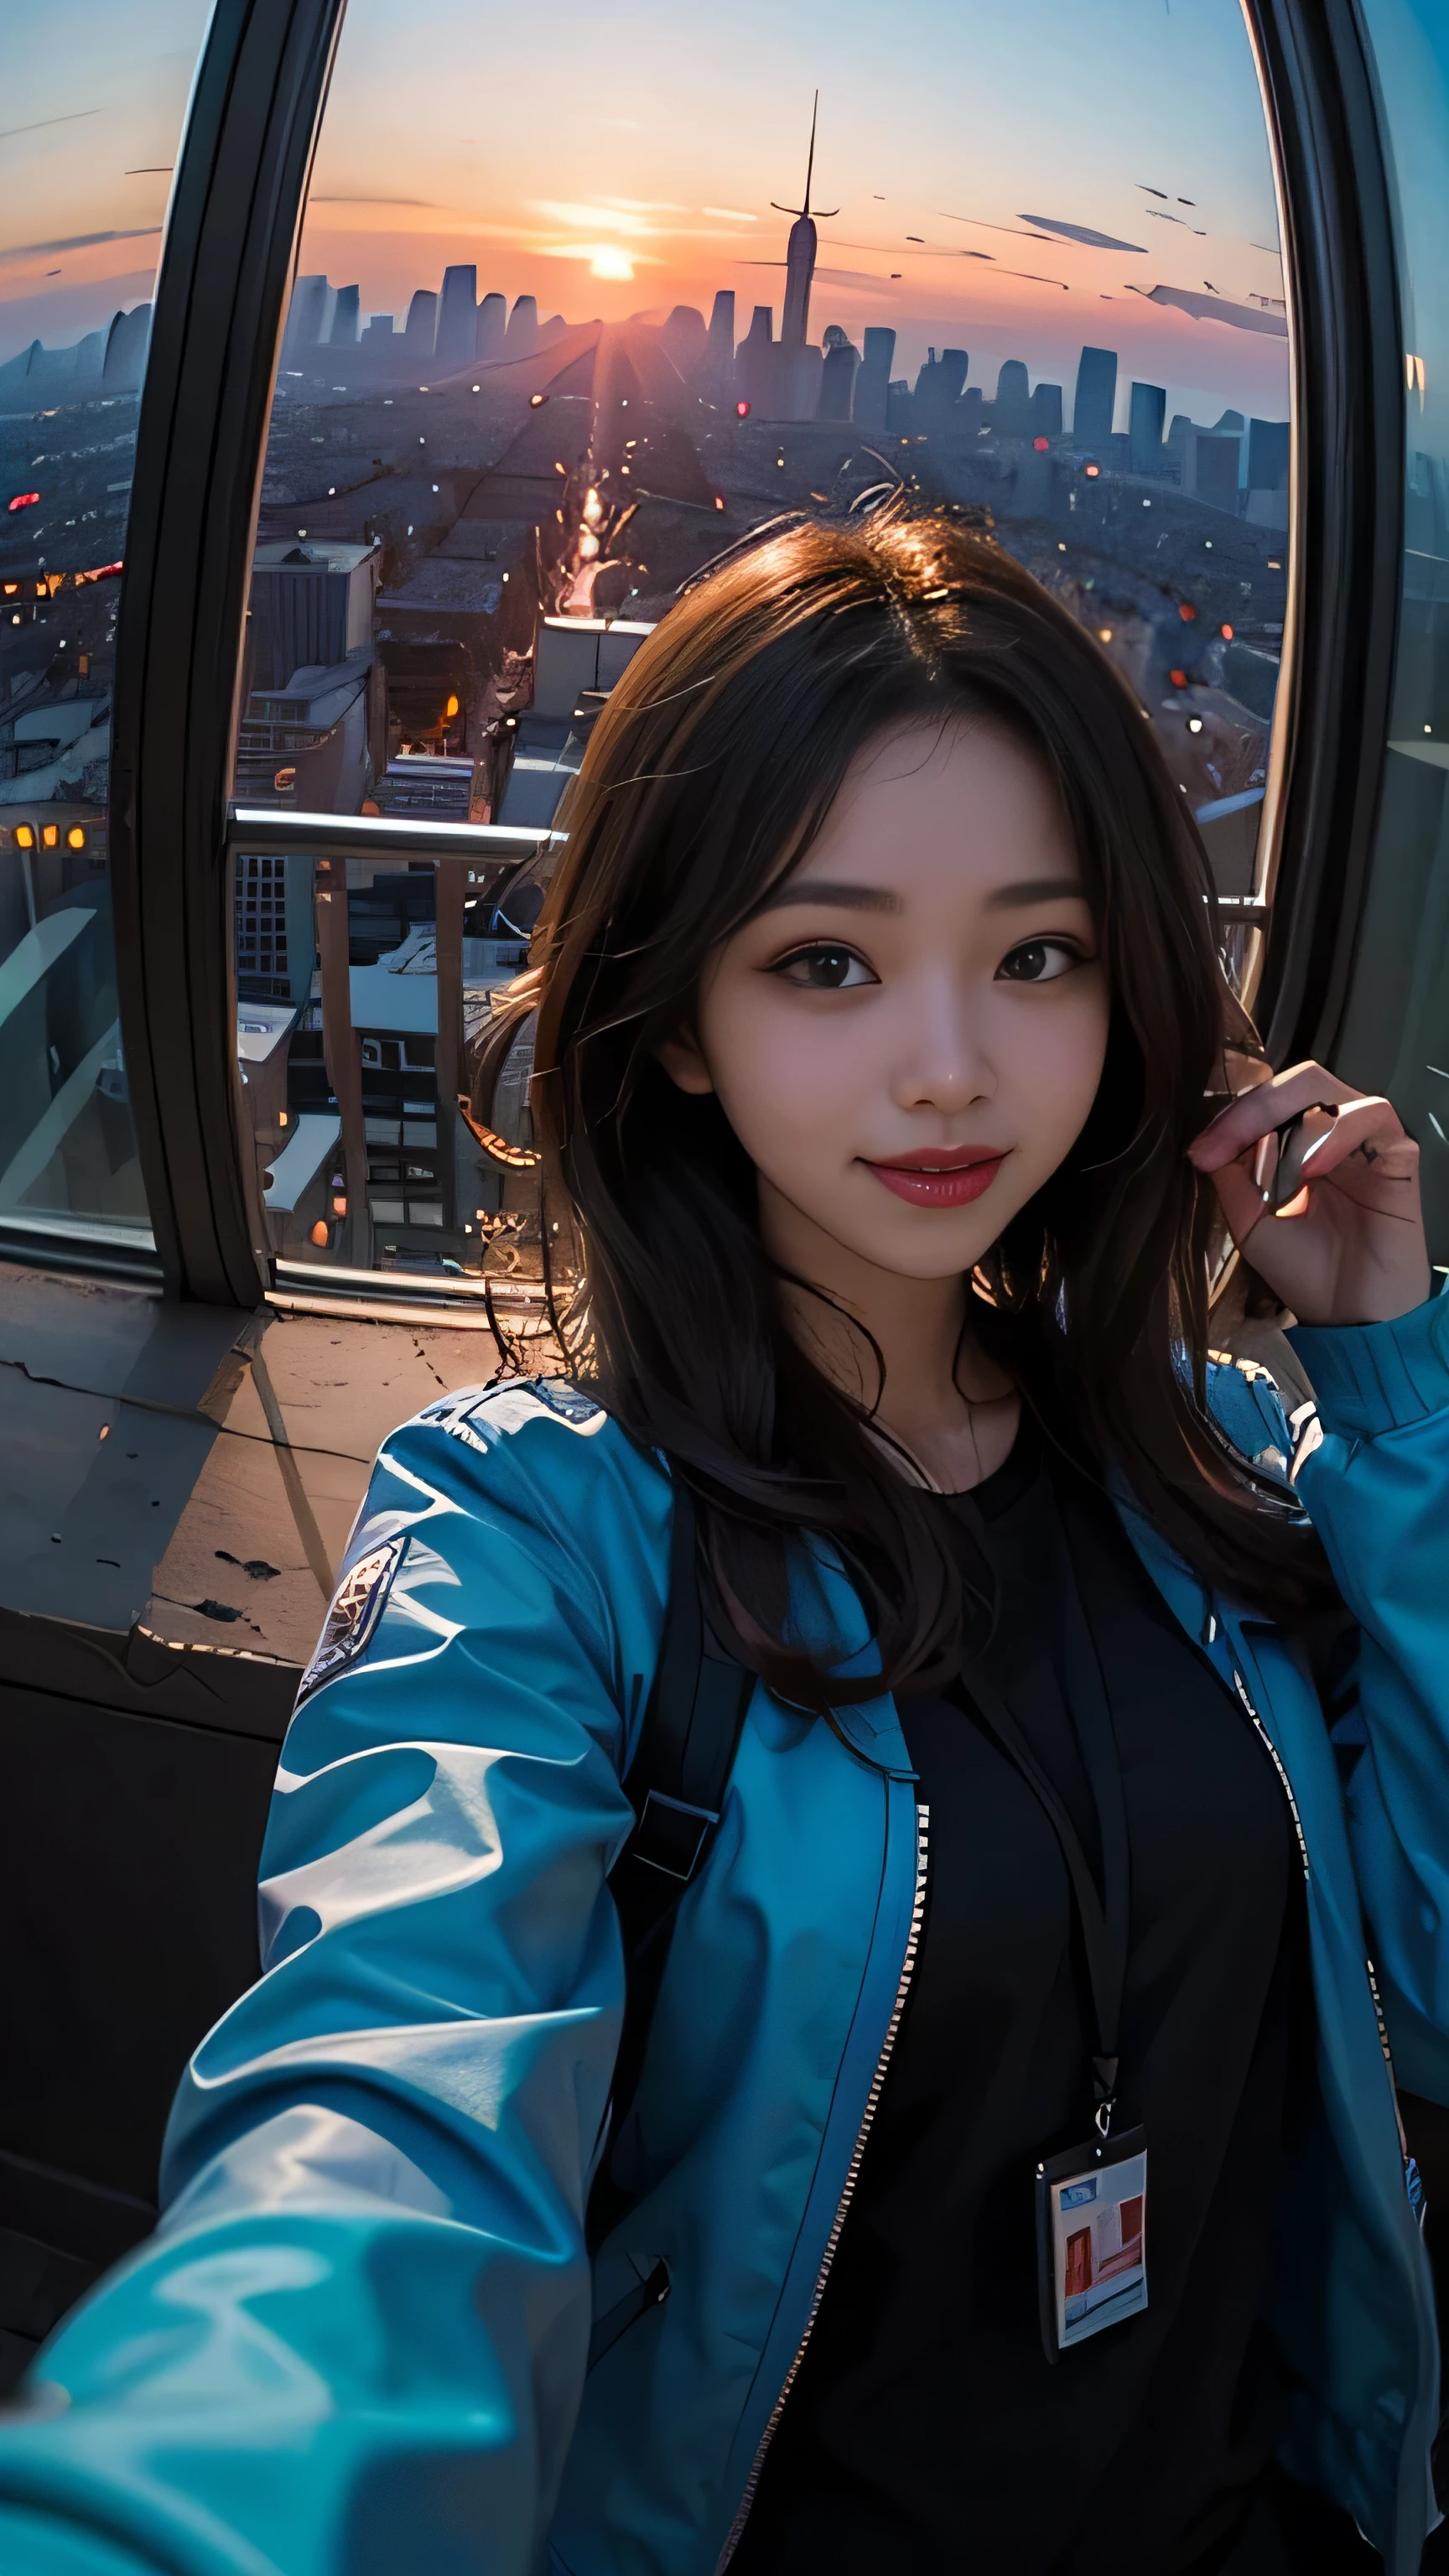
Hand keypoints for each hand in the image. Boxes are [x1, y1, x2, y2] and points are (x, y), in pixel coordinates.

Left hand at [1189, 1060, 1429, 1326]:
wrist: (1350, 1316)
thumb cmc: (1304, 1272)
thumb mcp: (1250, 1222)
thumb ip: (1232, 1177)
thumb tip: (1206, 1142)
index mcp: (1297, 1143)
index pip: (1265, 1100)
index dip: (1231, 1115)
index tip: (1201, 1153)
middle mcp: (1331, 1132)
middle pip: (1293, 1083)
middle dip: (1250, 1109)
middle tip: (1220, 1147)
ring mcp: (1364, 1139)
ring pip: (1326, 1089)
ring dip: (1285, 1119)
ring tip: (1271, 1170)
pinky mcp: (1398, 1152)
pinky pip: (1371, 1115)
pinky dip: (1335, 1132)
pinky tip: (1312, 1169)